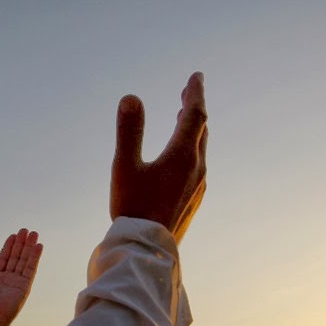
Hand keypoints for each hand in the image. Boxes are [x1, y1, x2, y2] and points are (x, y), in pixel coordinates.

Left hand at [0, 229, 43, 325]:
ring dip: (29, 247)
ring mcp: (17, 284)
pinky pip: (30, 269)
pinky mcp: (24, 288)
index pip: (4, 260)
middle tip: (26, 230)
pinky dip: (35, 258)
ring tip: (33, 233)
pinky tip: (38, 246)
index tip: (13, 235)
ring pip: (24, 261)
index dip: (8, 247)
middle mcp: (7, 281)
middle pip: (16, 258)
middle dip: (21, 244)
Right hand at [111, 71, 207, 243]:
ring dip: (193, 130)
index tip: (196, 76)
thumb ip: (129, 130)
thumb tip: (131, 97)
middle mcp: (196, 168)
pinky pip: (197, 167)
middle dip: (194, 108)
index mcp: (182, 155)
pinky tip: (181, 159)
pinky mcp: (193, 201)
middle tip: (188, 91)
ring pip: (200, 149)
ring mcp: (198, 186)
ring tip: (182, 118)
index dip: (195, 92)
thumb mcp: (124, 166)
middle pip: (201, 130)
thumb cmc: (133, 207)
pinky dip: (191, 150)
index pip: (194, 114)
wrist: (146, 249)